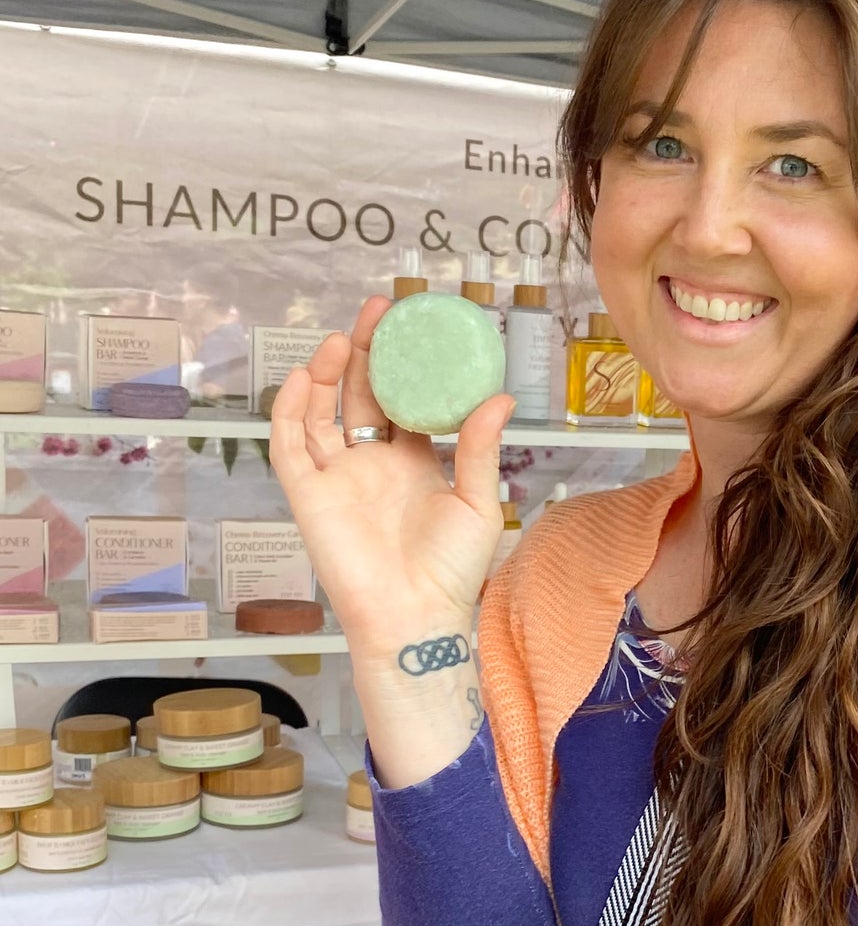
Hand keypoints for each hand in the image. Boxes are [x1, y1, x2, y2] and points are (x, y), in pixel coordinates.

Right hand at [270, 296, 513, 650]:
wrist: (416, 615)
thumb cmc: (451, 571)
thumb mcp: (477, 502)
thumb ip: (479, 448)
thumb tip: (501, 396)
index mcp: (412, 462)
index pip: (401, 401)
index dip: (402, 364)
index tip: (413, 325)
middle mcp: (371, 464)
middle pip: (358, 395)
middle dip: (365, 351)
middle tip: (378, 310)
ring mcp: (337, 477)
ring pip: (320, 412)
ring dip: (325, 372)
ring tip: (343, 336)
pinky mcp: (308, 494)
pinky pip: (289, 444)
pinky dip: (290, 408)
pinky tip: (304, 376)